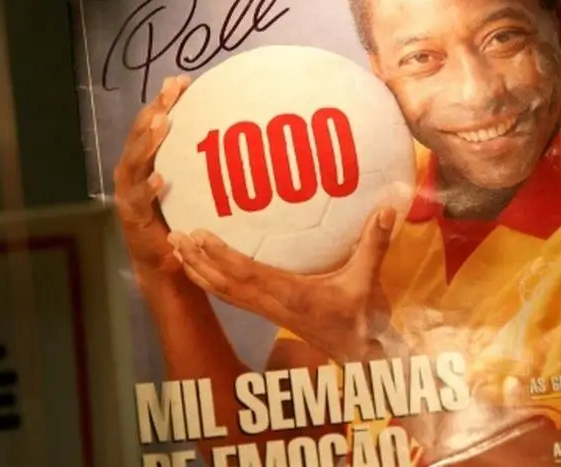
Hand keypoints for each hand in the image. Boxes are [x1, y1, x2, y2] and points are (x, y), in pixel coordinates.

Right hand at [112, 75, 190, 279]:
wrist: (166, 264)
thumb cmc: (183, 220)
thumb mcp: (194, 188)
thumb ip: (203, 165)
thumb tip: (238, 139)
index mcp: (147, 161)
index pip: (154, 125)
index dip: (165, 102)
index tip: (183, 81)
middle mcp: (134, 173)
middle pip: (140, 135)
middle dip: (155, 110)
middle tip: (171, 90)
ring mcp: (130, 194)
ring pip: (134, 162)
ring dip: (148, 141)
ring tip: (163, 122)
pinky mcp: (132, 218)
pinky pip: (139, 200)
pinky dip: (149, 188)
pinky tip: (161, 178)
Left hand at [171, 207, 397, 359]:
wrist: (358, 351)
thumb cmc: (361, 316)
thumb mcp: (368, 279)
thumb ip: (375, 244)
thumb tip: (387, 208)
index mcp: (292, 295)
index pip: (248, 275)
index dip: (222, 256)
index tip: (200, 235)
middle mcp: (273, 304)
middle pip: (225, 284)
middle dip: (197, 260)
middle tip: (173, 236)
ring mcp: (267, 310)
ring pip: (222, 291)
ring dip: (197, 270)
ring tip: (176, 247)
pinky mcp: (268, 311)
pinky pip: (230, 296)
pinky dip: (210, 280)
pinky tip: (197, 266)